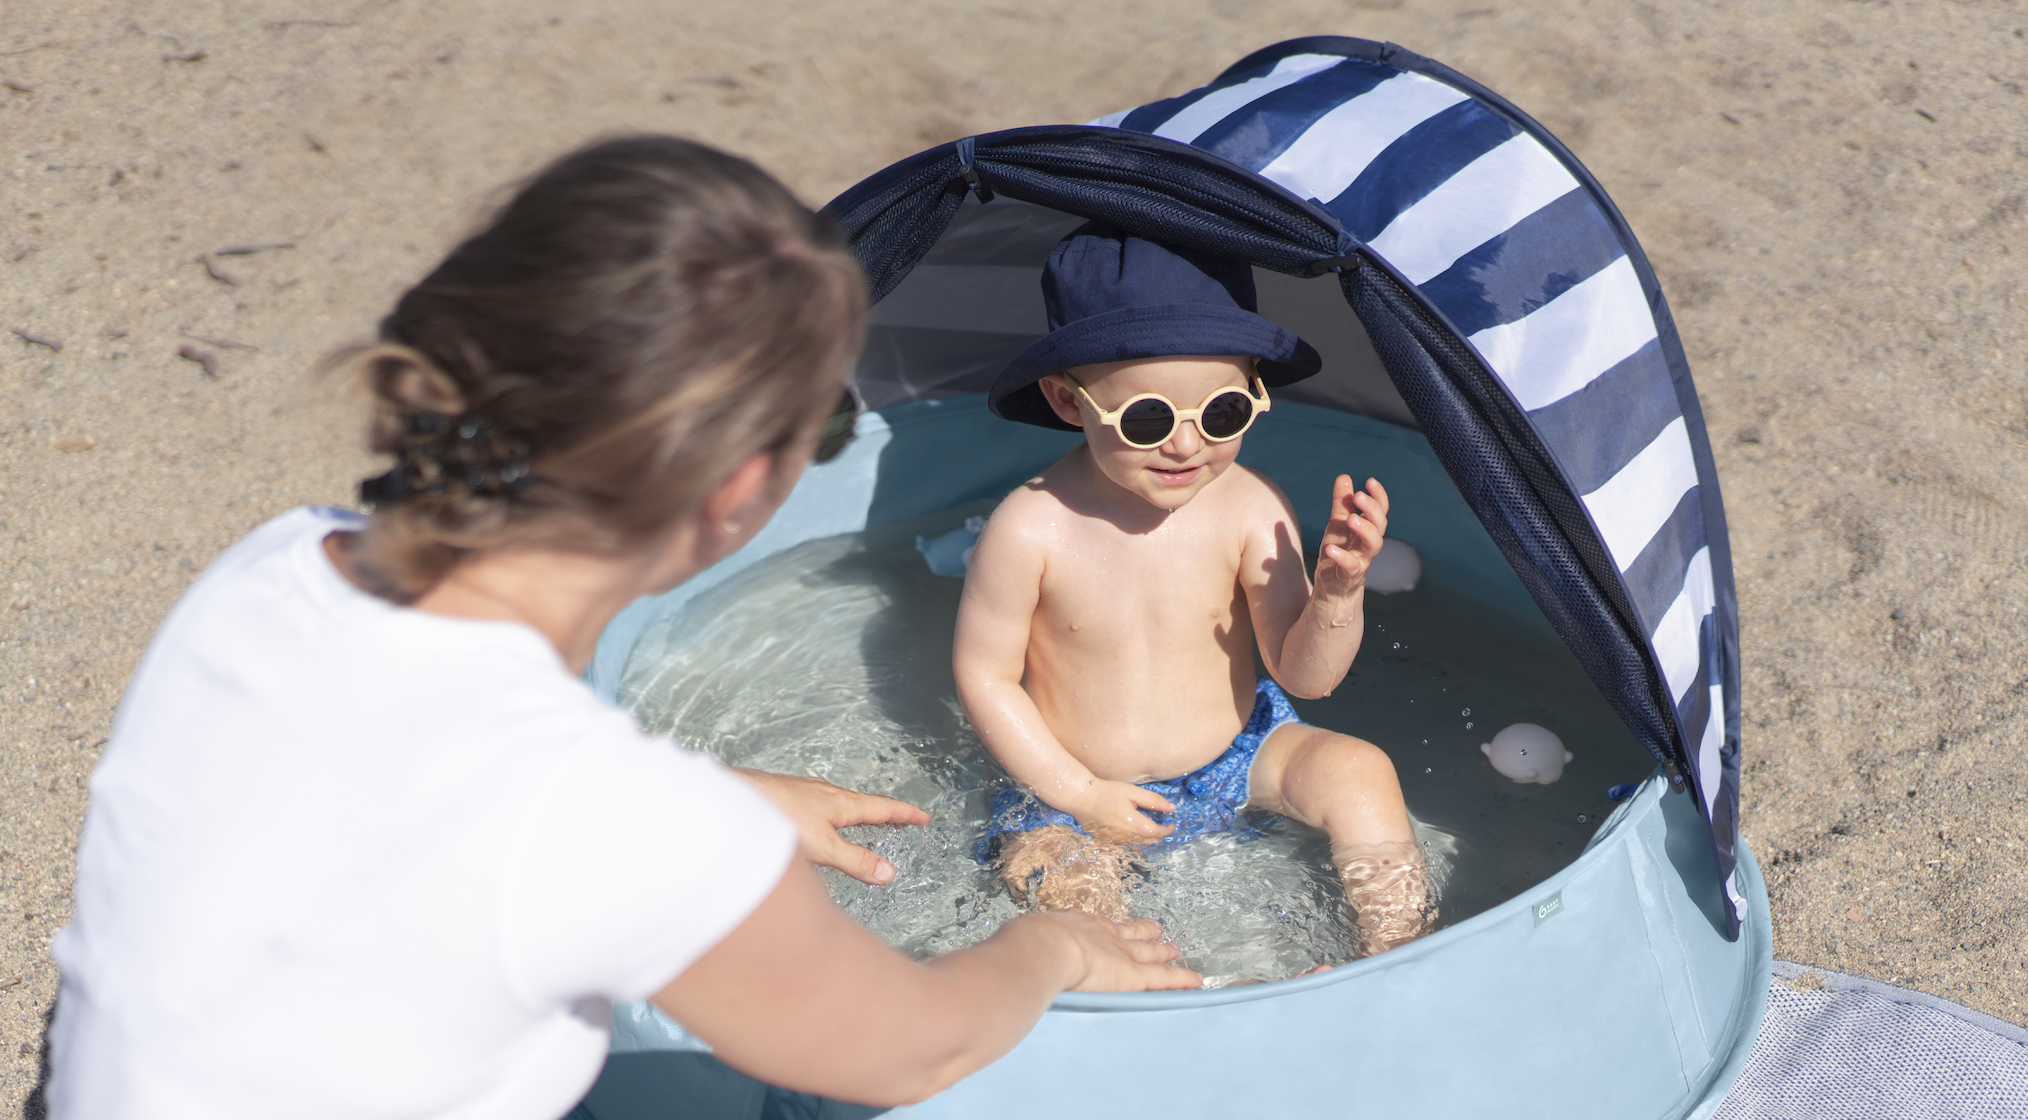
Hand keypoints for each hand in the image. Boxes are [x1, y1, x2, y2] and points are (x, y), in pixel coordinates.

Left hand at [736, 769, 930, 884]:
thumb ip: (855, 861)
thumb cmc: (777, 820)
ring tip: (859, 821)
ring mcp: (802, 791)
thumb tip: (888, 872)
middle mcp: (824, 792)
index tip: (923, 816)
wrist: (734, 800)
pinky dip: (828, 813)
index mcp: (841, 803)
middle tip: (897, 819)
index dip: (904, 814)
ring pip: (835, 802)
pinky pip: (815, 804)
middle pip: (860, 803)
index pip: (882, 807)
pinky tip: (813, 820)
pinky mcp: (782, 795)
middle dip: (880, 812)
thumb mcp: (822, 848)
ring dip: (853, 812)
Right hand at [1025, 910, 1201, 991]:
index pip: (1096, 926)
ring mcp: (1121, 953)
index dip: (1108, 928)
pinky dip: (1181, 978)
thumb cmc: (1023, 947)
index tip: (1114, 926)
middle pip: (1128, 932)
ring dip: (1163, 951)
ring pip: (1149, 952)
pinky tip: (1197, 980)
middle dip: (1142, 931)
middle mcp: (1101, 935)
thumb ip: (1019, 954)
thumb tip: (1000, 965)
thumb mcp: (1019, 944)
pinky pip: (1165, 978)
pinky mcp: (1134, 975)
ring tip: (1174, 948)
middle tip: (1155, 929)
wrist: (1041, 949)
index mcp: (1074, 925)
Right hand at [1065, 779, 1175, 845]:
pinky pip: (1127, 843)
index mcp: (1133, 823)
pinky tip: (1133, 828)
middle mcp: (1125, 836)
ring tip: (1149, 825)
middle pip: (1149, 841)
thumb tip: (1171, 809)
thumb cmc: (1107, 792)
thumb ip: (1153, 800)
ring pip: (1139, 844)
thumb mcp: (1132, 792)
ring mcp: (1116, 841)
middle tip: (1163, 824)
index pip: (1156, 833)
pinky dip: (1134, 838)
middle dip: (1159, 834)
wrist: (1082, 799)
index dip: (1167, 830)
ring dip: (1147, 837)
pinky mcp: (1108, 841)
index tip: (1172, 823)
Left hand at [1315, 474, 1388, 599]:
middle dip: (1372, 509)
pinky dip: (1342, 557)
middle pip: (1380, 525)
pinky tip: (1331, 549)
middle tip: (1359, 496)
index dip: (1379, 497)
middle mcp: (1368, 544)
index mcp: (1367, 530)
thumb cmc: (1338, 553)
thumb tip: (1344, 476)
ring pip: (1373, 545)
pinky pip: (1351, 566)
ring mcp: (1361, 560)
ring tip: (1351, 518)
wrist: (1332, 588)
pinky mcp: (1349, 576)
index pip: (1381, 511)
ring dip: (1365, 529)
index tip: (1370, 481)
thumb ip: (1341, 504)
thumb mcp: (1337, 526)